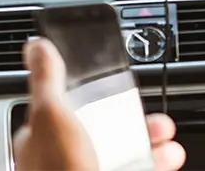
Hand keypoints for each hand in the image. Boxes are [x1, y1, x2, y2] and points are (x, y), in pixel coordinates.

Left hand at [13, 38, 185, 170]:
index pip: (68, 107)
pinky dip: (154, 163)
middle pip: (102, 131)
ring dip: (149, 143)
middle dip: (133, 120)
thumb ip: (47, 79)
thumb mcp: (52, 116)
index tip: (118, 84)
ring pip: (122, 154)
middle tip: (155, 119)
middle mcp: (61, 162)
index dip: (94, 94)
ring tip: (168, 141)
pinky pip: (135, 168)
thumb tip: (36, 46)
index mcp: (41, 139)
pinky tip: (166, 159)